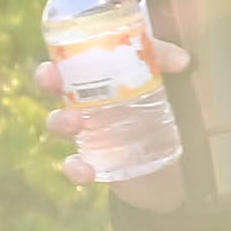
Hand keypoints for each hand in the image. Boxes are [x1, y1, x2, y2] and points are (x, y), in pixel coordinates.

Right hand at [32, 23, 193, 203]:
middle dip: (47, 82)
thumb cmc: (154, 106)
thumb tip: (184, 60)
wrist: (168, 162)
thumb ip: (163, 62)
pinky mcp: (93, 161)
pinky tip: (85, 172)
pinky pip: (75, 165)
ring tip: (75, 123)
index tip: (53, 61)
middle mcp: (83, 101)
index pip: (66, 61)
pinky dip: (76, 169)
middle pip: (54, 88)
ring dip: (60, 121)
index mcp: (93, 76)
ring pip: (60, 124)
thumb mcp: (158, 78)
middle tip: (51, 80)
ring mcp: (86, 132)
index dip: (54, 59)